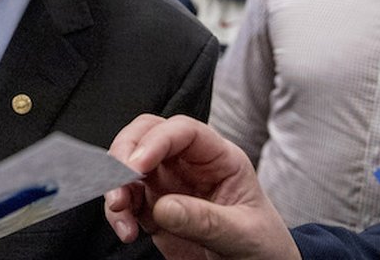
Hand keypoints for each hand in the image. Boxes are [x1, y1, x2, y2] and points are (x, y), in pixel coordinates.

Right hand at [104, 115, 300, 259]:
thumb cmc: (263, 247)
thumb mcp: (244, 234)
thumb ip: (206, 220)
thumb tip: (163, 207)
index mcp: (219, 158)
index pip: (183, 131)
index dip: (156, 140)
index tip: (137, 165)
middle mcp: (189, 164)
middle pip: (147, 136)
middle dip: (125, 154)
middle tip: (118, 182)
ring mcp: (168, 185)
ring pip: (129, 165)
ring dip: (116, 186)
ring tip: (119, 212)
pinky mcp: (153, 208)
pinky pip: (125, 199)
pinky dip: (117, 212)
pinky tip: (126, 230)